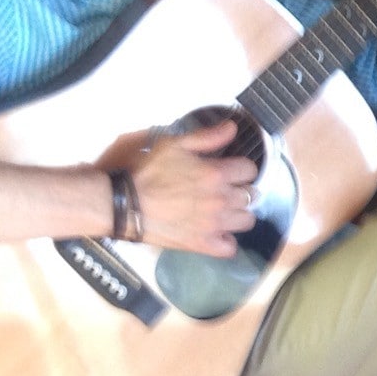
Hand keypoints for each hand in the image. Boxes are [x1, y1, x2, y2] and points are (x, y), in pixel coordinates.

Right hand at [129, 120, 258, 256]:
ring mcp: (214, 225)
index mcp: (216, 174)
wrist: (125, 204)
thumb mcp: (175, 145)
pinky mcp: (202, 244)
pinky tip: (217, 233)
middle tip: (225, 190)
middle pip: (251, 196)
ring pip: (246, 221)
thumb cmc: (148, 172)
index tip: (231, 170)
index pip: (250, 170)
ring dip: (238, 214)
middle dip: (240, 190)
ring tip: (224, 211)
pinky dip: (226, 241)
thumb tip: (233, 128)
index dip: (241, 168)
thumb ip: (207, 136)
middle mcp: (221, 200)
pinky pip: (229, 248)